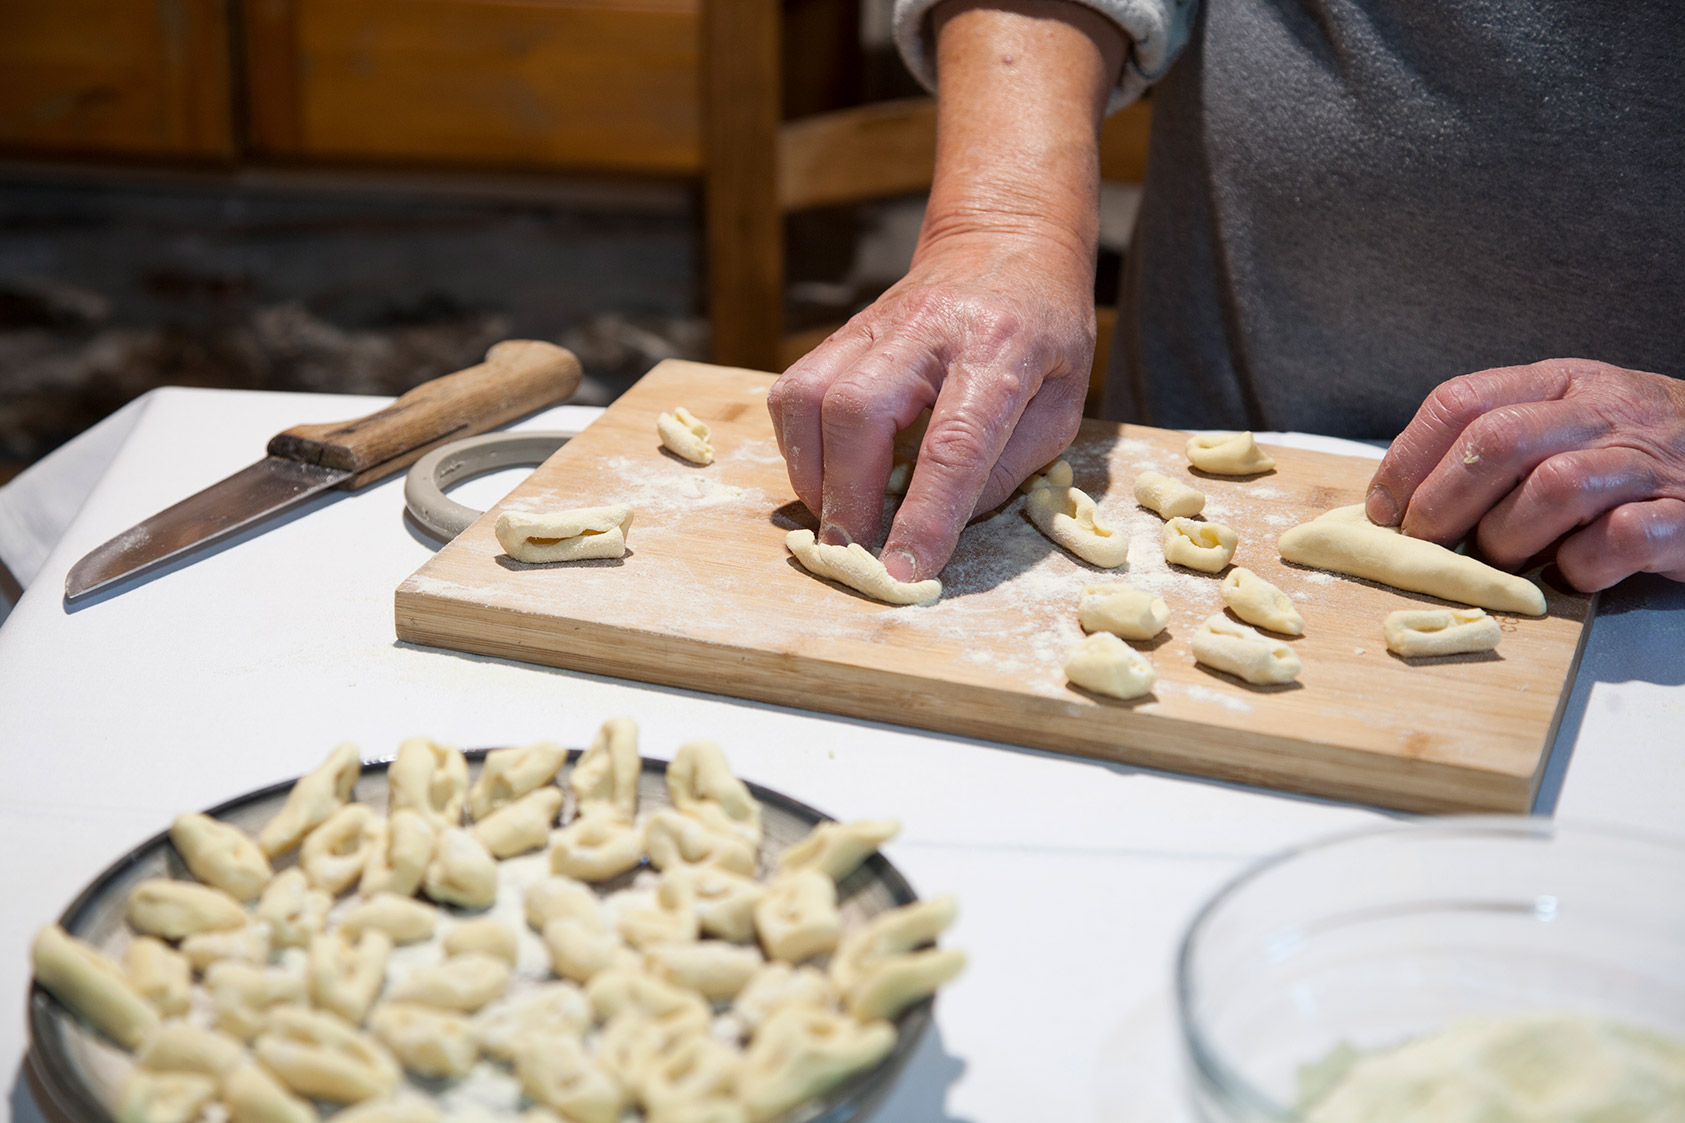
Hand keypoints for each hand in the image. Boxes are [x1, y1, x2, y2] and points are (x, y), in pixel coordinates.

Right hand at [768, 227, 1093, 580]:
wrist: (1006, 242)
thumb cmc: (1045, 334)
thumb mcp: (1063, 404)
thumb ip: (1010, 467)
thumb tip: (943, 523)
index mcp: (1000, 349)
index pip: (954, 443)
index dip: (927, 514)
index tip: (905, 570)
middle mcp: (929, 329)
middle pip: (857, 411)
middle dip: (847, 495)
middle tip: (855, 550)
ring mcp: (876, 325)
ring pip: (810, 396)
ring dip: (812, 473)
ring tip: (836, 516)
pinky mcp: (843, 333)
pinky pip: (794, 390)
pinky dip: (798, 445)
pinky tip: (825, 473)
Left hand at [1365, 359, 1684, 589]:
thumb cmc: (1633, 453)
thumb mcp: (1568, 421)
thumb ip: (1498, 445)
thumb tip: (1401, 500)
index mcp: (1562, 382)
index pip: (1462, 401)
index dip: (1408, 458)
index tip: (1382, 508)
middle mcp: (1604, 411)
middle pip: (1497, 442)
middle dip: (1443, 502)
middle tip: (1424, 544)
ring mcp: (1649, 461)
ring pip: (1554, 488)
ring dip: (1508, 537)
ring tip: (1503, 560)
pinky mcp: (1684, 517)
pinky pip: (1618, 538)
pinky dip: (1581, 564)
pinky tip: (1571, 571)